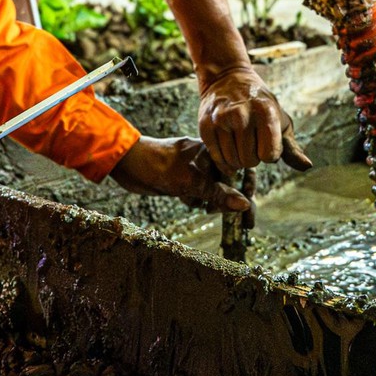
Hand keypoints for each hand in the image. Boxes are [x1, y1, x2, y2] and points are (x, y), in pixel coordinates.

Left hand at [109, 137, 247, 211]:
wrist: (126, 162)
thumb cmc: (159, 165)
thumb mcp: (191, 182)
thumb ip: (219, 193)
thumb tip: (245, 205)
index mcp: (212, 152)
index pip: (241, 168)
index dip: (248, 188)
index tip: (249, 209)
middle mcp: (206, 159)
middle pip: (229, 182)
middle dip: (231, 201)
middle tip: (242, 224)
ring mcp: (193, 170)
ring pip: (213, 190)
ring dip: (212, 202)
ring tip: (206, 209)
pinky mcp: (182, 180)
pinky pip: (198, 193)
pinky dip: (195, 200)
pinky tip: (185, 200)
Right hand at [198, 66, 313, 173]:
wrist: (228, 80)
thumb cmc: (260, 105)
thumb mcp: (280, 121)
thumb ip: (292, 147)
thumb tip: (307, 166)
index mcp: (266, 112)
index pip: (270, 155)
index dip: (270, 154)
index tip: (267, 142)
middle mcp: (242, 114)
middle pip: (250, 161)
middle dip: (253, 158)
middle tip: (251, 143)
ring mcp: (221, 119)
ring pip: (233, 162)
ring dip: (238, 160)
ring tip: (239, 143)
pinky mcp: (205, 126)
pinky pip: (217, 158)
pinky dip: (224, 161)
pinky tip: (228, 148)